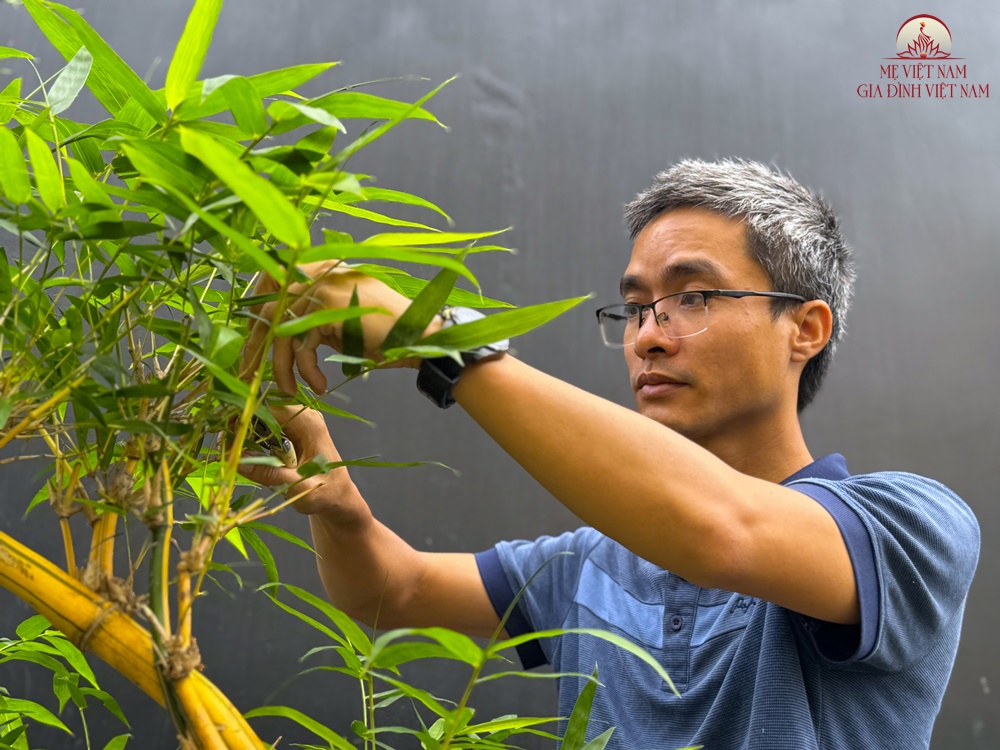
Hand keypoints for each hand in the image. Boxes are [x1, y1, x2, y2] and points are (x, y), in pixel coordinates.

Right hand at [235, 404, 358, 516]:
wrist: (339, 499)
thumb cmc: (326, 494)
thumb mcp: (298, 487)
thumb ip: (270, 473)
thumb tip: (236, 461)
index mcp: (309, 424)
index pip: (270, 409)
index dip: (245, 418)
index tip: (225, 436)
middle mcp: (304, 416)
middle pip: (263, 410)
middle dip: (241, 425)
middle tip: (223, 446)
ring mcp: (298, 422)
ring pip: (262, 418)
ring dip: (245, 432)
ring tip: (228, 450)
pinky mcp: (292, 431)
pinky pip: (266, 428)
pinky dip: (253, 438)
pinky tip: (243, 453)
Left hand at [241, 262, 441, 394]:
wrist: (419, 336)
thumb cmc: (385, 333)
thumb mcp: (341, 319)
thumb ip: (314, 316)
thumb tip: (277, 334)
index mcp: (322, 269)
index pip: (273, 283)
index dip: (257, 314)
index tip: (253, 344)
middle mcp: (320, 272)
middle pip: (271, 309)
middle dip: (257, 346)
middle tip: (248, 374)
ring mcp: (323, 286)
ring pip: (282, 330)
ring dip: (282, 367)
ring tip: (288, 390)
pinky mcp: (328, 308)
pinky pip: (302, 344)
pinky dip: (307, 370)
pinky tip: (318, 385)